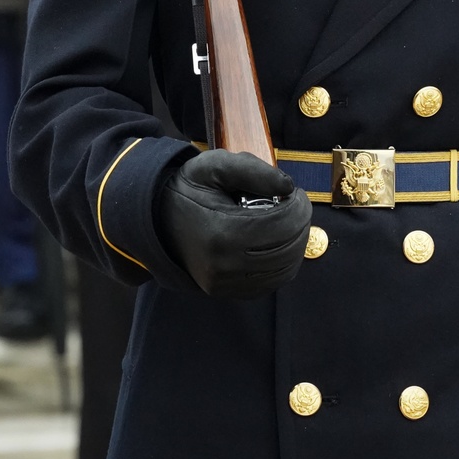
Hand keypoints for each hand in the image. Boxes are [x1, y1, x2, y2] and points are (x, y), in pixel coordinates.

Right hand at [158, 150, 311, 299]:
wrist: (158, 219)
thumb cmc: (189, 189)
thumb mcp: (214, 166)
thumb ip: (252, 170)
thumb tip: (288, 186)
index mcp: (221, 232)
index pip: (282, 224)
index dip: (299, 207)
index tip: (295, 192)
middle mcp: (224, 265)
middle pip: (287, 249)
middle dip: (300, 224)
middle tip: (295, 205)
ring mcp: (224, 284)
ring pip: (283, 270)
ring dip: (295, 244)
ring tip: (287, 221)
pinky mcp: (226, 292)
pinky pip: (269, 283)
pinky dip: (282, 263)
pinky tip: (276, 242)